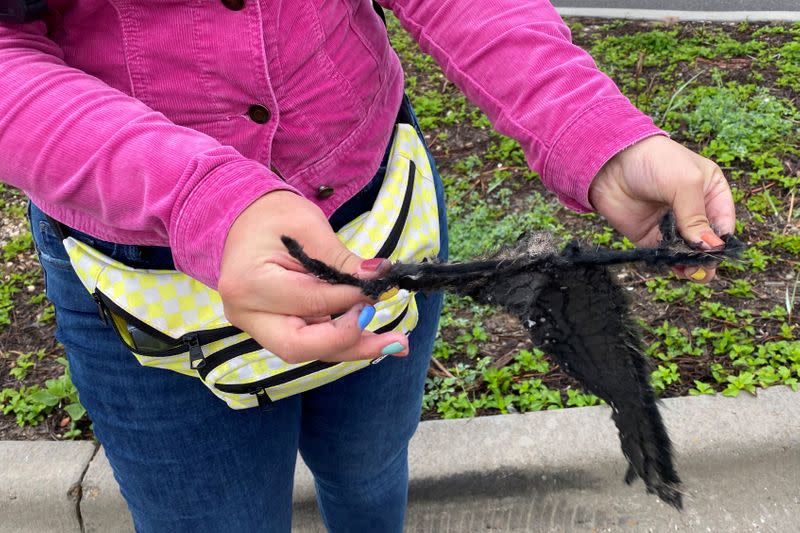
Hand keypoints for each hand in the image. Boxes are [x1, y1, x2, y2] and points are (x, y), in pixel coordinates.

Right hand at [218, 191, 408, 362]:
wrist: (244, 219)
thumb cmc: (274, 217)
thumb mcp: (311, 229)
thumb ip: (343, 262)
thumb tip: (380, 279)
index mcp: (249, 283)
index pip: (310, 302)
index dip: (351, 298)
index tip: (380, 287)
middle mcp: (246, 314)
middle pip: (299, 347)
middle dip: (350, 342)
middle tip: (394, 339)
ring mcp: (255, 326)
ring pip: (308, 350)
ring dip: (352, 347)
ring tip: (394, 342)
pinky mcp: (271, 329)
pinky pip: (309, 341)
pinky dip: (341, 340)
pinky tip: (373, 340)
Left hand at [588, 136, 734, 282]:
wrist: (610, 162)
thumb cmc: (654, 162)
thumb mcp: (685, 183)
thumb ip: (697, 216)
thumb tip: (710, 247)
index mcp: (711, 192)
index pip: (724, 223)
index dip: (722, 241)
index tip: (716, 253)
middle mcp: (694, 210)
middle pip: (707, 242)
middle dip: (707, 257)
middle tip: (701, 267)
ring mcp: (672, 225)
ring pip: (688, 253)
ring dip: (691, 264)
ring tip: (690, 271)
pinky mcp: (651, 236)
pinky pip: (666, 255)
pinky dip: (671, 264)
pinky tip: (675, 268)